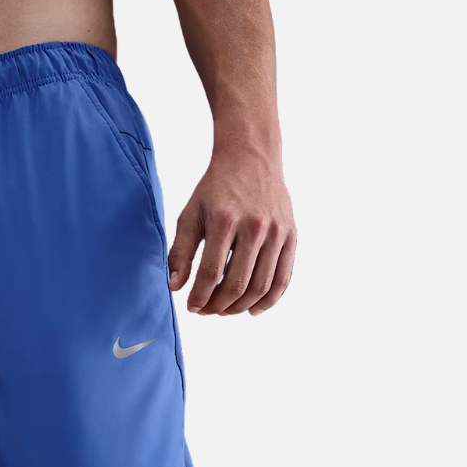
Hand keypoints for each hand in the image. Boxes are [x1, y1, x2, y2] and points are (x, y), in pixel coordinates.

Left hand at [168, 147, 296, 316]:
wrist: (251, 156)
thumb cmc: (216, 187)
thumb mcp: (191, 213)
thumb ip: (181, 251)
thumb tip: (175, 287)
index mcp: (225, 220)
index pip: (211, 273)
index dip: (200, 297)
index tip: (191, 307)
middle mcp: (255, 227)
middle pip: (237, 284)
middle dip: (218, 306)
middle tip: (207, 311)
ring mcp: (277, 232)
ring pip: (260, 286)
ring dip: (240, 307)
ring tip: (225, 310)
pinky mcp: (291, 234)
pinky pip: (283, 278)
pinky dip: (269, 300)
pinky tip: (252, 310)